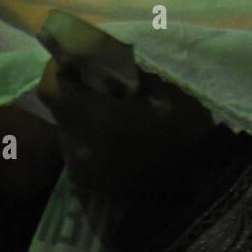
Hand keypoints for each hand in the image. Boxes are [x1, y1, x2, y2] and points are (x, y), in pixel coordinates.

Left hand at [35, 46, 216, 203]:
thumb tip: (107, 59)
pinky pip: (79, 150)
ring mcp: (80, 170)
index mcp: (95, 121)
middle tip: (100, 80)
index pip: (52, 87)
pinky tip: (115, 134)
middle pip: (59, 108)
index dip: (59, 67)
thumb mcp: (166, 91)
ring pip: (68, 130)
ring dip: (82, 114)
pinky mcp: (88, 185)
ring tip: (112, 109)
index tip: (79, 57)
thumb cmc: (187, 136)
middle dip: (75, 90)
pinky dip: (90, 136)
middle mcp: (78, 147)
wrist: (199, 194)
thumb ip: (129, 72)